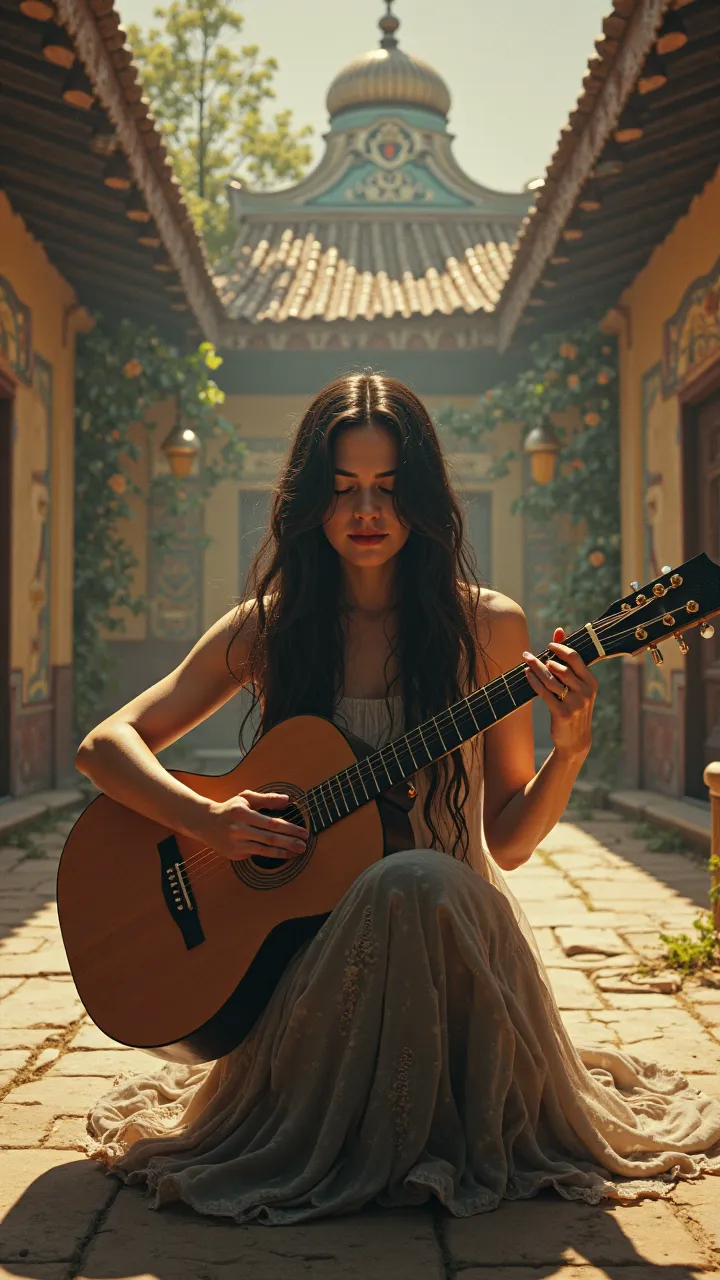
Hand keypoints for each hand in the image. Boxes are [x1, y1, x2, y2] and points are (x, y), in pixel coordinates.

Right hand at [195, 790, 308, 861]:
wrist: (205, 822)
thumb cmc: (230, 808)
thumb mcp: (246, 798)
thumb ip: (267, 798)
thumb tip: (287, 800)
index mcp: (242, 813)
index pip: (271, 823)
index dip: (289, 828)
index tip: (303, 832)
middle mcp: (238, 829)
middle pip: (269, 838)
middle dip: (289, 842)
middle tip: (304, 845)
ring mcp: (235, 844)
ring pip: (264, 850)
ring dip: (283, 852)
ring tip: (296, 852)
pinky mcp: (234, 854)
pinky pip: (256, 855)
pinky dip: (271, 854)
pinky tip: (282, 854)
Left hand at [522, 627, 597, 760]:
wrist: (575, 739)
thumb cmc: (574, 706)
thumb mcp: (576, 685)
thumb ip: (568, 660)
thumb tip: (559, 631)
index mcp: (591, 682)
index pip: (575, 658)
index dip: (559, 649)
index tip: (547, 646)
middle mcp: (586, 691)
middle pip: (560, 667)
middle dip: (542, 659)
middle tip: (528, 655)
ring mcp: (575, 703)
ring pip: (551, 679)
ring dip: (535, 668)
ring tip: (525, 662)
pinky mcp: (562, 713)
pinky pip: (544, 693)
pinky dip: (534, 682)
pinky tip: (527, 675)